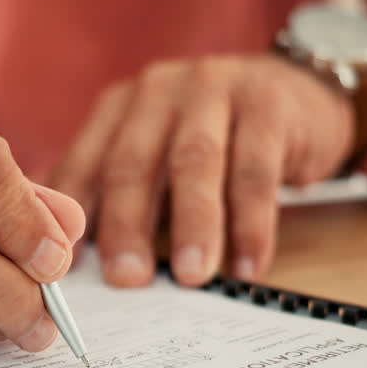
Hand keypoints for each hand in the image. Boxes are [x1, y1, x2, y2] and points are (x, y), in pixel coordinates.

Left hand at [51, 54, 353, 286]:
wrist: (300, 93)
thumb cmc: (215, 140)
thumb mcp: (159, 156)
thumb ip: (120, 195)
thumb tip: (74, 260)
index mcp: (122, 106)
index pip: (86, 162)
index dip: (74, 215)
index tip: (65, 265)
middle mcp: (161, 91)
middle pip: (134, 161)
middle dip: (127, 223)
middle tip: (125, 277)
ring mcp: (216, 90)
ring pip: (195, 162)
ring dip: (193, 225)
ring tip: (190, 276)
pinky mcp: (269, 104)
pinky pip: (257, 172)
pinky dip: (253, 226)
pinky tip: (249, 266)